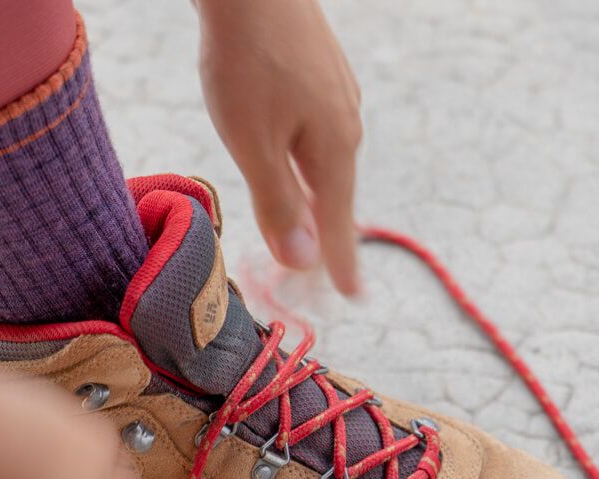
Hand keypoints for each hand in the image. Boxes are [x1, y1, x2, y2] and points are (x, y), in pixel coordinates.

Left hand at [197, 0, 362, 295]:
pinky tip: (297, 162)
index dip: (340, 263)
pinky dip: (307, 165)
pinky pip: (318, 135)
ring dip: (316, 200)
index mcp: (334, 149)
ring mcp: (336, 94)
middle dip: (326, 237)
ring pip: (326, 163)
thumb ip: (278, 203)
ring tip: (311, 228)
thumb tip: (302, 261)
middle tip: (322, 276)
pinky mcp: (320, 73)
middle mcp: (346, 123)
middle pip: (335, 194)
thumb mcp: (254, 143)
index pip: (339, 223)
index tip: (351, 297)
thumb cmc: (246, 60)